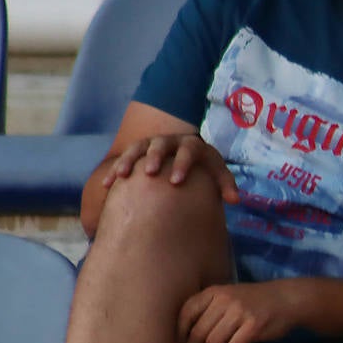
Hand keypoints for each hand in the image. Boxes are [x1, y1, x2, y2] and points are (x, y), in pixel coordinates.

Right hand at [103, 133, 238, 202]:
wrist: (188, 154)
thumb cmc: (204, 168)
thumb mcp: (217, 173)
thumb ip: (226, 185)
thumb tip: (235, 200)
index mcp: (193, 146)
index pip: (189, 150)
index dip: (182, 164)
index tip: (176, 181)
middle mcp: (171, 141)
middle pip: (161, 144)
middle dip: (155, 157)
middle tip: (150, 172)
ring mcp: (152, 144)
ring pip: (138, 147)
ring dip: (129, 160)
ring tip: (121, 175)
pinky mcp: (138, 150)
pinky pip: (124, 157)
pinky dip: (115, 169)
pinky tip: (107, 185)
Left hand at [178, 281, 300, 342]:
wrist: (288, 299)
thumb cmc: (254, 301)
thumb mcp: (228, 297)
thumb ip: (209, 309)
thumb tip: (185, 337)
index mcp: (214, 292)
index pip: (186, 314)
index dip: (177, 335)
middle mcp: (224, 300)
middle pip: (197, 331)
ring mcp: (240, 312)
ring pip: (212, 341)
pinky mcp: (254, 325)